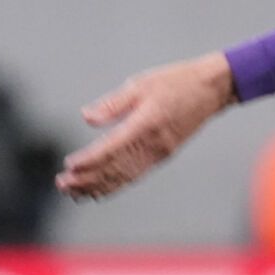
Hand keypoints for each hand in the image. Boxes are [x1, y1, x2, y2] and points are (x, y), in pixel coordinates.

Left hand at [55, 53, 237, 199]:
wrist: (213, 89)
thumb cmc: (176, 81)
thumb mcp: (141, 83)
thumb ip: (113, 104)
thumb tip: (87, 118)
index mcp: (146, 123)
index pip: (112, 148)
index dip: (89, 160)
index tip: (69, 165)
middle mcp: (154, 143)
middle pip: (116, 168)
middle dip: (88, 179)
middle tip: (62, 184)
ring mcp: (161, 152)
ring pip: (125, 176)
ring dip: (99, 185)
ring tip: (74, 192)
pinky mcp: (164, 154)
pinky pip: (136, 174)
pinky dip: (116, 184)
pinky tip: (100, 189)